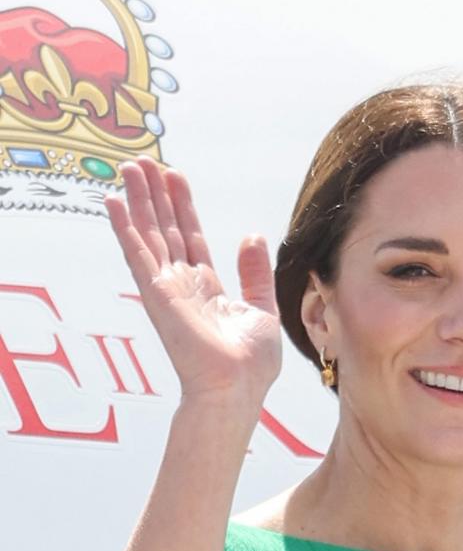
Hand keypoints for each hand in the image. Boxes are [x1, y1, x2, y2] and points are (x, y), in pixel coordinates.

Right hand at [105, 157, 281, 402]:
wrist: (238, 389)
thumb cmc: (250, 364)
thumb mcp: (262, 308)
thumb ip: (254, 273)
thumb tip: (252, 235)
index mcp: (207, 287)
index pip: (191, 236)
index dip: (183, 206)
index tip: (175, 177)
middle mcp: (183, 284)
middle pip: (166, 229)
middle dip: (156, 195)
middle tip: (146, 161)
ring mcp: (167, 288)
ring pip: (150, 234)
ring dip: (138, 201)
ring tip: (129, 168)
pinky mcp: (157, 294)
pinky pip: (138, 254)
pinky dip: (124, 228)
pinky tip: (112, 203)